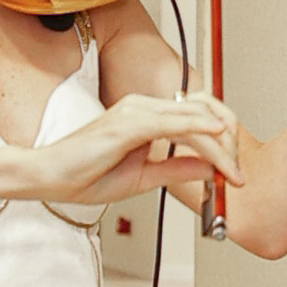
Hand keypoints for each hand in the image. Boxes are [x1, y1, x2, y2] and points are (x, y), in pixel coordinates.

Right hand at [28, 90, 242, 207]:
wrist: (48, 178)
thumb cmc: (84, 175)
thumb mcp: (142, 178)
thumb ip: (175, 170)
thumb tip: (209, 170)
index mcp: (144, 116)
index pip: (194, 119)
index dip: (220, 143)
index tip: (233, 172)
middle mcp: (142, 107)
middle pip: (200, 117)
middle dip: (227, 147)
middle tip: (238, 176)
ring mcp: (135, 112)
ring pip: (193, 121)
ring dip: (219, 147)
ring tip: (233, 173)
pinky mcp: (128, 123)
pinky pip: (173, 124)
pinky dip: (200, 134)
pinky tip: (218, 144)